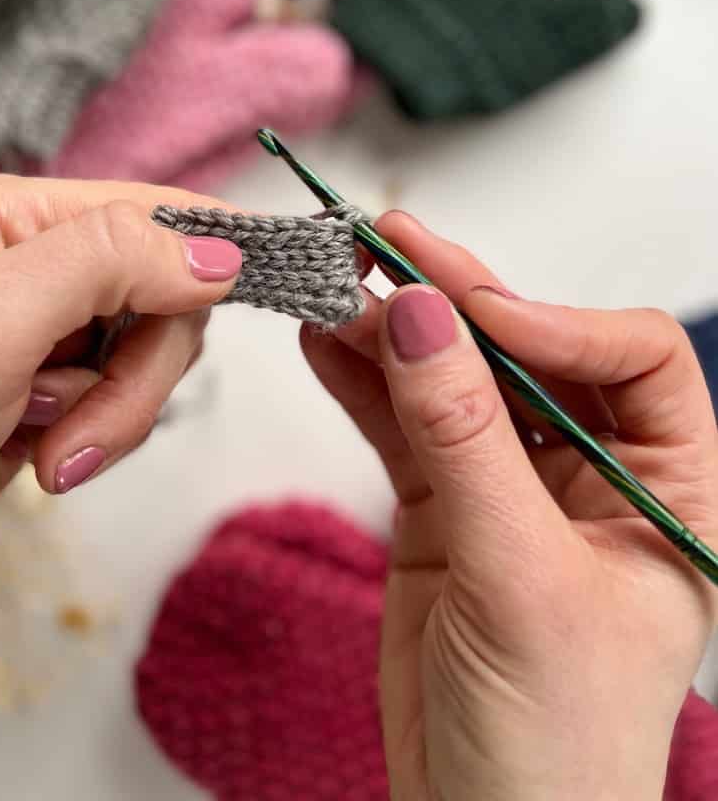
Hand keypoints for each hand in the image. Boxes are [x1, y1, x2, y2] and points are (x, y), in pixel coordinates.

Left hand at [0, 176, 241, 608]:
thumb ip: (104, 264)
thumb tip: (220, 253)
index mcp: (25, 217)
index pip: (159, 214)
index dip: (207, 259)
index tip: (233, 310)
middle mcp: (46, 263)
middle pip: (168, 298)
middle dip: (138, 376)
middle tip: (75, 427)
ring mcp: (54, 332)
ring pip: (153, 360)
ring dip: (115, 418)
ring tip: (46, 455)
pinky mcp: (57, 395)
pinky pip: (127, 407)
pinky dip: (99, 442)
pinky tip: (43, 463)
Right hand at [301, 211, 717, 800]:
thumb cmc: (556, 746)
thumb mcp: (521, 580)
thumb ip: (466, 443)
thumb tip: (422, 318)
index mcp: (666, 489)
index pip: (630, 357)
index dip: (552, 319)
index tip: (469, 308)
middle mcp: (591, 475)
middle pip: (527, 351)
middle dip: (456, 300)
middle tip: (384, 247)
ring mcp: (509, 488)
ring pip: (454, 379)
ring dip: (395, 333)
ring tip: (338, 285)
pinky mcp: (441, 511)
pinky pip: (401, 424)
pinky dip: (361, 382)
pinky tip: (327, 343)